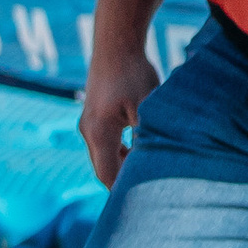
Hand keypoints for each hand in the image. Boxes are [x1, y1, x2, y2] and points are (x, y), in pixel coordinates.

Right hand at [79, 31, 159, 186]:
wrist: (116, 42)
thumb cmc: (134, 73)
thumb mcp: (148, 109)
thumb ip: (148, 139)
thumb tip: (159, 167)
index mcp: (99, 132)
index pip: (108, 175)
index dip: (124, 194)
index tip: (144, 206)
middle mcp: (88, 130)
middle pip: (104, 169)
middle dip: (125, 182)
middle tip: (151, 195)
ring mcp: (88, 122)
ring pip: (105, 157)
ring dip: (124, 166)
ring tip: (150, 173)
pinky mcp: (94, 115)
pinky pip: (105, 144)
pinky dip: (121, 153)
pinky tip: (140, 151)